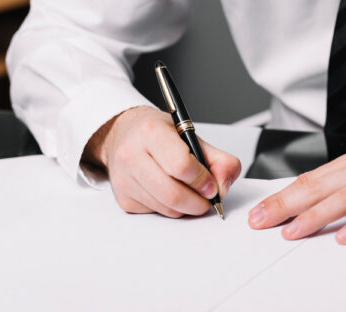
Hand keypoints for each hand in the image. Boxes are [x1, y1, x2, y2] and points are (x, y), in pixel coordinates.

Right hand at [83, 106, 240, 217]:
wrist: (126, 133)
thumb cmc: (160, 134)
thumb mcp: (192, 136)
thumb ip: (218, 159)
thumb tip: (223, 187)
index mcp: (151, 132)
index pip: (181, 165)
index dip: (202, 180)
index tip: (212, 184)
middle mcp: (131, 154)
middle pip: (173, 193)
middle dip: (198, 202)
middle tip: (207, 198)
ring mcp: (124, 178)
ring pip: (166, 208)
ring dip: (187, 207)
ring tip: (191, 193)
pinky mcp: (122, 198)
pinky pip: (156, 213)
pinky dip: (171, 208)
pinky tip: (171, 191)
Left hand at [248, 134, 345, 243]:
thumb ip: (344, 182)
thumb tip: (311, 199)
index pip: (310, 180)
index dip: (282, 196)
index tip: (260, 211)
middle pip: (319, 187)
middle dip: (286, 205)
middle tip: (261, 222)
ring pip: (345, 197)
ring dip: (315, 215)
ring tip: (292, 232)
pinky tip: (345, 236)